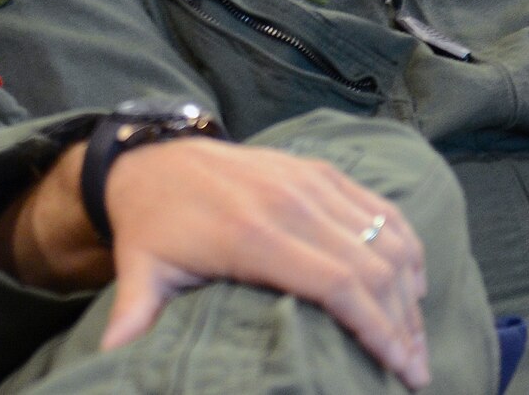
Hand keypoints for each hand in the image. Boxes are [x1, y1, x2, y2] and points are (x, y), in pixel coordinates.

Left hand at [101, 139, 429, 387]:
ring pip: (384, 236)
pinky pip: (377, 206)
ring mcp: (307, 181)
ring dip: (411, 289)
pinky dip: (404, 244)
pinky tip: (414, 281)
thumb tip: (110, 356)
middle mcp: (290, 202)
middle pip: (372, 266)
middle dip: (404, 323)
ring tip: (418, 337)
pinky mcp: (316, 169)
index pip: (338, 284)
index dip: (378, 328)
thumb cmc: (151, 227)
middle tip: (416, 369)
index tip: (401, 370)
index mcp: (252, 234)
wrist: (150, 159)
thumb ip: (136, 316)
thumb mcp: (140, 272)